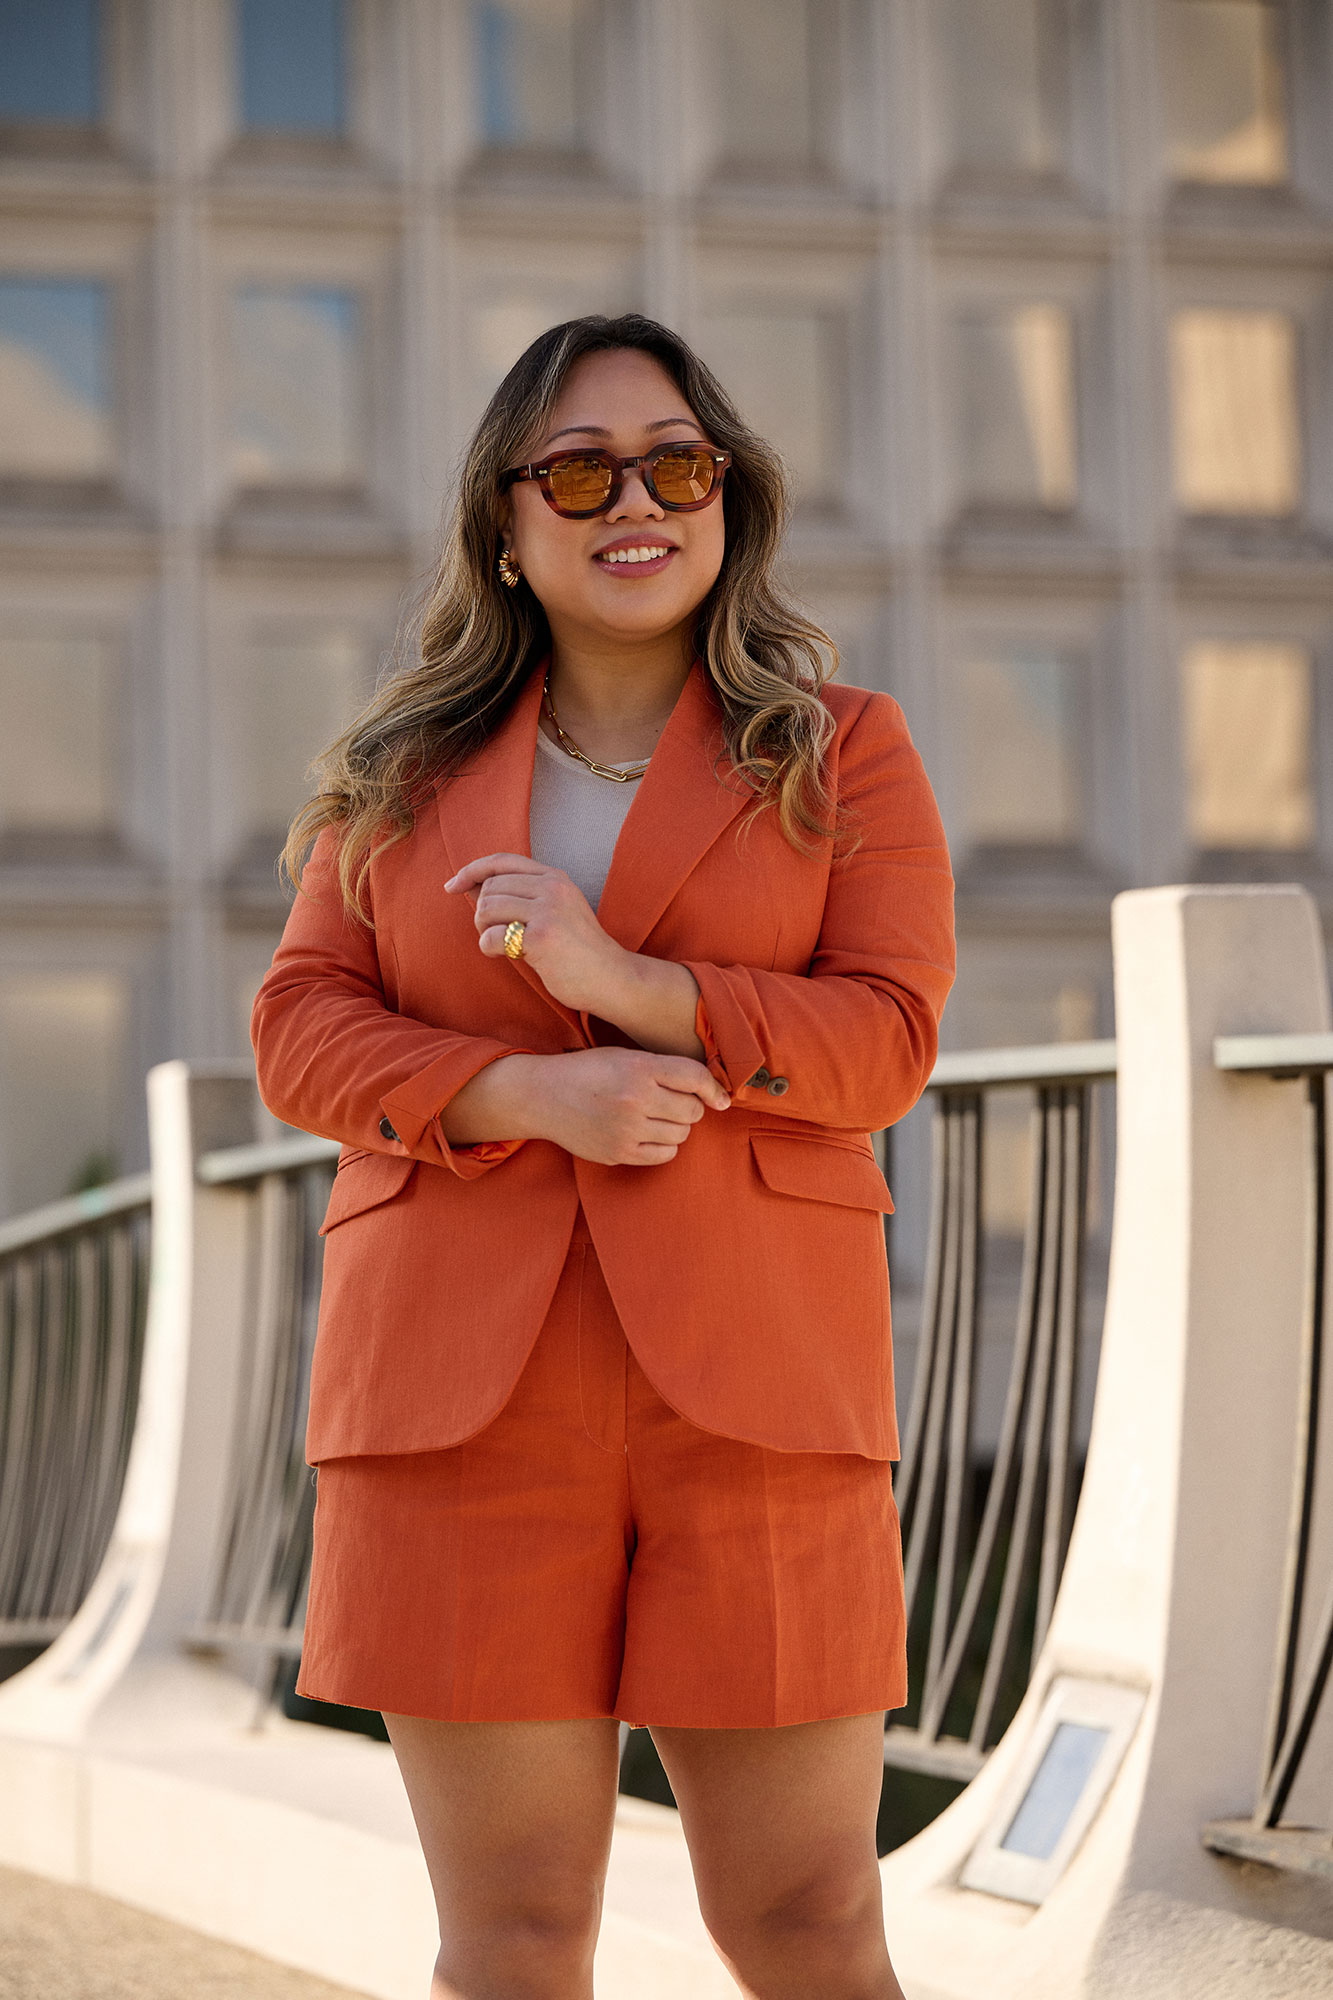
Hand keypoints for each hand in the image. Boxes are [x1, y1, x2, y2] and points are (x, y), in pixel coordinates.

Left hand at [445, 852, 625, 1013]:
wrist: (612, 978)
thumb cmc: (578, 949)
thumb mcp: (555, 910)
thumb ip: (519, 895)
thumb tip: (470, 884)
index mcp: (555, 877)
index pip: (502, 861)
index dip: (471, 870)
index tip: (452, 886)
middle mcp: (552, 888)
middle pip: (490, 888)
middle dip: (483, 913)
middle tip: (498, 935)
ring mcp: (547, 911)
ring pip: (486, 909)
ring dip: (485, 931)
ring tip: (503, 945)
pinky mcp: (541, 938)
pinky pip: (492, 937)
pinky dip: (489, 948)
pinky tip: (506, 956)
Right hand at [524, 1047, 728, 1165]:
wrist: (543, 1096)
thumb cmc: (589, 1071)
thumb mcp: (626, 1056)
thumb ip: (666, 1070)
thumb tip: (712, 1094)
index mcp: (639, 1067)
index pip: (695, 1077)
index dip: (714, 1089)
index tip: (721, 1099)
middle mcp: (635, 1098)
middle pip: (692, 1110)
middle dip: (690, 1107)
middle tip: (672, 1102)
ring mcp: (626, 1129)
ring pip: (681, 1134)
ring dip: (677, 1127)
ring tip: (657, 1117)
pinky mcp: (618, 1153)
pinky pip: (664, 1155)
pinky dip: (664, 1146)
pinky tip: (649, 1133)